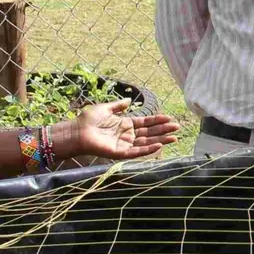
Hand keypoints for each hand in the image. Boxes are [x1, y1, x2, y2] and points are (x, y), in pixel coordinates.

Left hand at [60, 100, 179, 161]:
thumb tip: (128, 100)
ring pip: (146, 142)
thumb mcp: (105, 108)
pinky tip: (158, 145)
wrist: (76, 131)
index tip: (169, 118)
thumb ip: (117, 105)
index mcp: (124, 124)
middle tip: (177, 127)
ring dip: (160, 140)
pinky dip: (148, 149)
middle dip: (163, 130)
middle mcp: (127, 135)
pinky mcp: (120, 153)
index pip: (145, 123)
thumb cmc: (87, 120)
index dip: (157, 121)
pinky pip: (136, 152)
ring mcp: (124, 144)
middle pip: (149, 133)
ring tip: (174, 137)